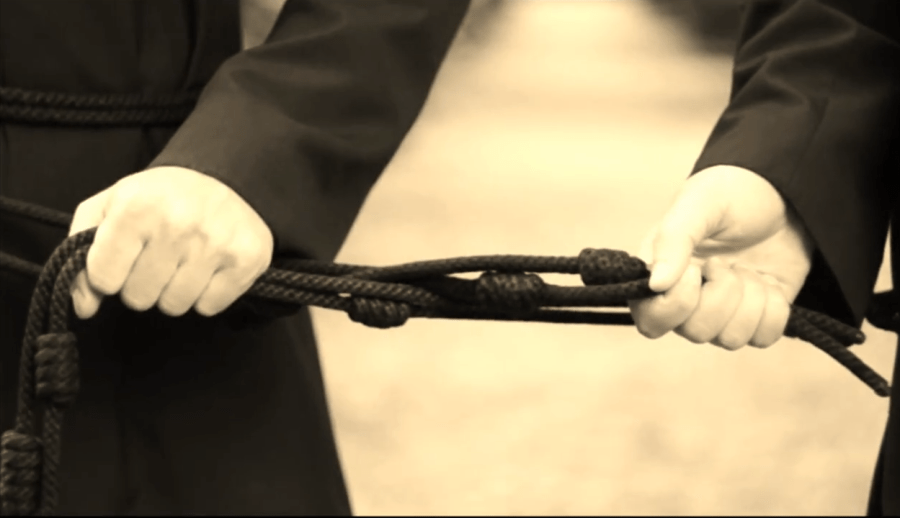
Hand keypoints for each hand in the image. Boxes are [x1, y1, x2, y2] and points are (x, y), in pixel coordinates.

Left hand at [68, 166, 273, 318]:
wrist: (227, 177)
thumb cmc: (162, 196)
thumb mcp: (111, 206)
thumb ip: (82, 251)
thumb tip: (84, 306)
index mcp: (136, 207)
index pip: (104, 278)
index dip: (110, 273)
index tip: (126, 257)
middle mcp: (177, 225)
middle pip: (139, 297)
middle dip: (144, 283)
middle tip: (159, 258)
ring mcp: (215, 245)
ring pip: (174, 305)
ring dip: (175, 290)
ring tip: (184, 262)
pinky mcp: (246, 261)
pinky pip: (209, 306)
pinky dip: (206, 294)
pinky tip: (209, 268)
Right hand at [628, 165, 814, 349]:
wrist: (785, 192)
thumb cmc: (733, 192)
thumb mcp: (700, 203)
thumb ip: (673, 240)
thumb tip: (655, 284)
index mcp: (660, 274)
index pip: (651, 321)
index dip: (677, 305)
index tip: (696, 270)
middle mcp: (687, 301)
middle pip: (695, 333)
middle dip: (722, 295)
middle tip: (726, 262)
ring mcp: (724, 312)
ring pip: (731, 339)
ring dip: (749, 299)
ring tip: (748, 268)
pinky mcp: (757, 317)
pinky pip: (764, 337)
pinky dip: (773, 309)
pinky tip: (768, 282)